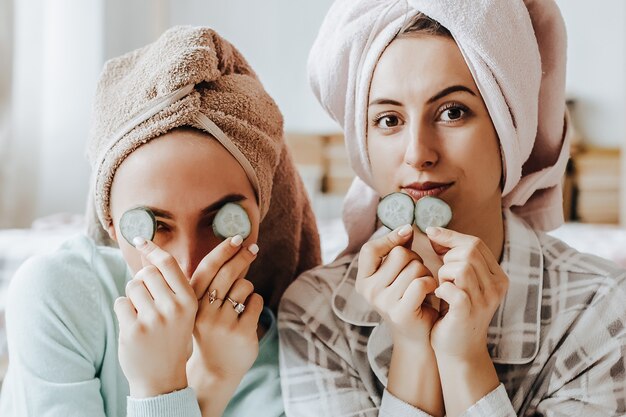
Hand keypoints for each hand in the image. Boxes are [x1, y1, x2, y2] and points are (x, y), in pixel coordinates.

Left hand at [114, 238, 197, 397]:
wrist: (162, 379)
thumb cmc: (172, 340)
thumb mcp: (183, 312)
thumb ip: (171, 286)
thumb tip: (150, 255)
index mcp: (189, 300)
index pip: (168, 264)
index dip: (152, 249)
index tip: (140, 239)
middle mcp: (173, 307)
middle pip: (146, 273)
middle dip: (141, 281)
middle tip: (145, 298)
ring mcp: (153, 319)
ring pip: (131, 287)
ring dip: (132, 297)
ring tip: (141, 314)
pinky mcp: (133, 329)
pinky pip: (120, 303)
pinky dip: (123, 311)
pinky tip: (132, 325)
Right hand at [187, 235, 262, 384]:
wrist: (214, 370)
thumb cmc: (208, 332)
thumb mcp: (198, 309)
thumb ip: (209, 284)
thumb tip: (230, 250)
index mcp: (191, 303)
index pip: (207, 268)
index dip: (222, 250)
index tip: (236, 237)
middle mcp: (204, 312)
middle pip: (228, 273)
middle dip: (242, 256)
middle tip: (252, 249)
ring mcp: (223, 323)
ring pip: (244, 286)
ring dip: (246, 288)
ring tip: (239, 301)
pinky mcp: (242, 332)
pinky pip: (255, 301)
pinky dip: (254, 302)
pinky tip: (246, 314)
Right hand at [356, 224, 438, 346]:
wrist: (417, 335)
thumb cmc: (409, 297)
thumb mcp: (397, 273)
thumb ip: (398, 250)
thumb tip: (406, 228)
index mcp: (363, 280)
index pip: (369, 249)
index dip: (389, 238)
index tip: (407, 233)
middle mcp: (369, 291)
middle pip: (398, 254)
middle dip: (415, 259)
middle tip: (418, 273)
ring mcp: (383, 302)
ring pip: (414, 267)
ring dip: (426, 273)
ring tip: (424, 286)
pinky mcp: (400, 312)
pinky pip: (421, 283)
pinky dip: (431, 284)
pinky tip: (431, 292)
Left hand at [426, 227, 508, 359]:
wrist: (458, 350)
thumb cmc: (454, 312)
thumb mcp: (459, 281)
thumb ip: (454, 258)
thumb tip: (435, 232)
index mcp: (497, 277)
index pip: (475, 243)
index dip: (451, 237)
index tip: (431, 235)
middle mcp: (496, 287)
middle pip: (469, 251)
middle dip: (447, 256)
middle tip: (441, 273)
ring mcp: (484, 301)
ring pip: (461, 267)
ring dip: (443, 273)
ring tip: (441, 286)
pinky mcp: (468, 313)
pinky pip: (453, 289)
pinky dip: (441, 289)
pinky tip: (438, 296)